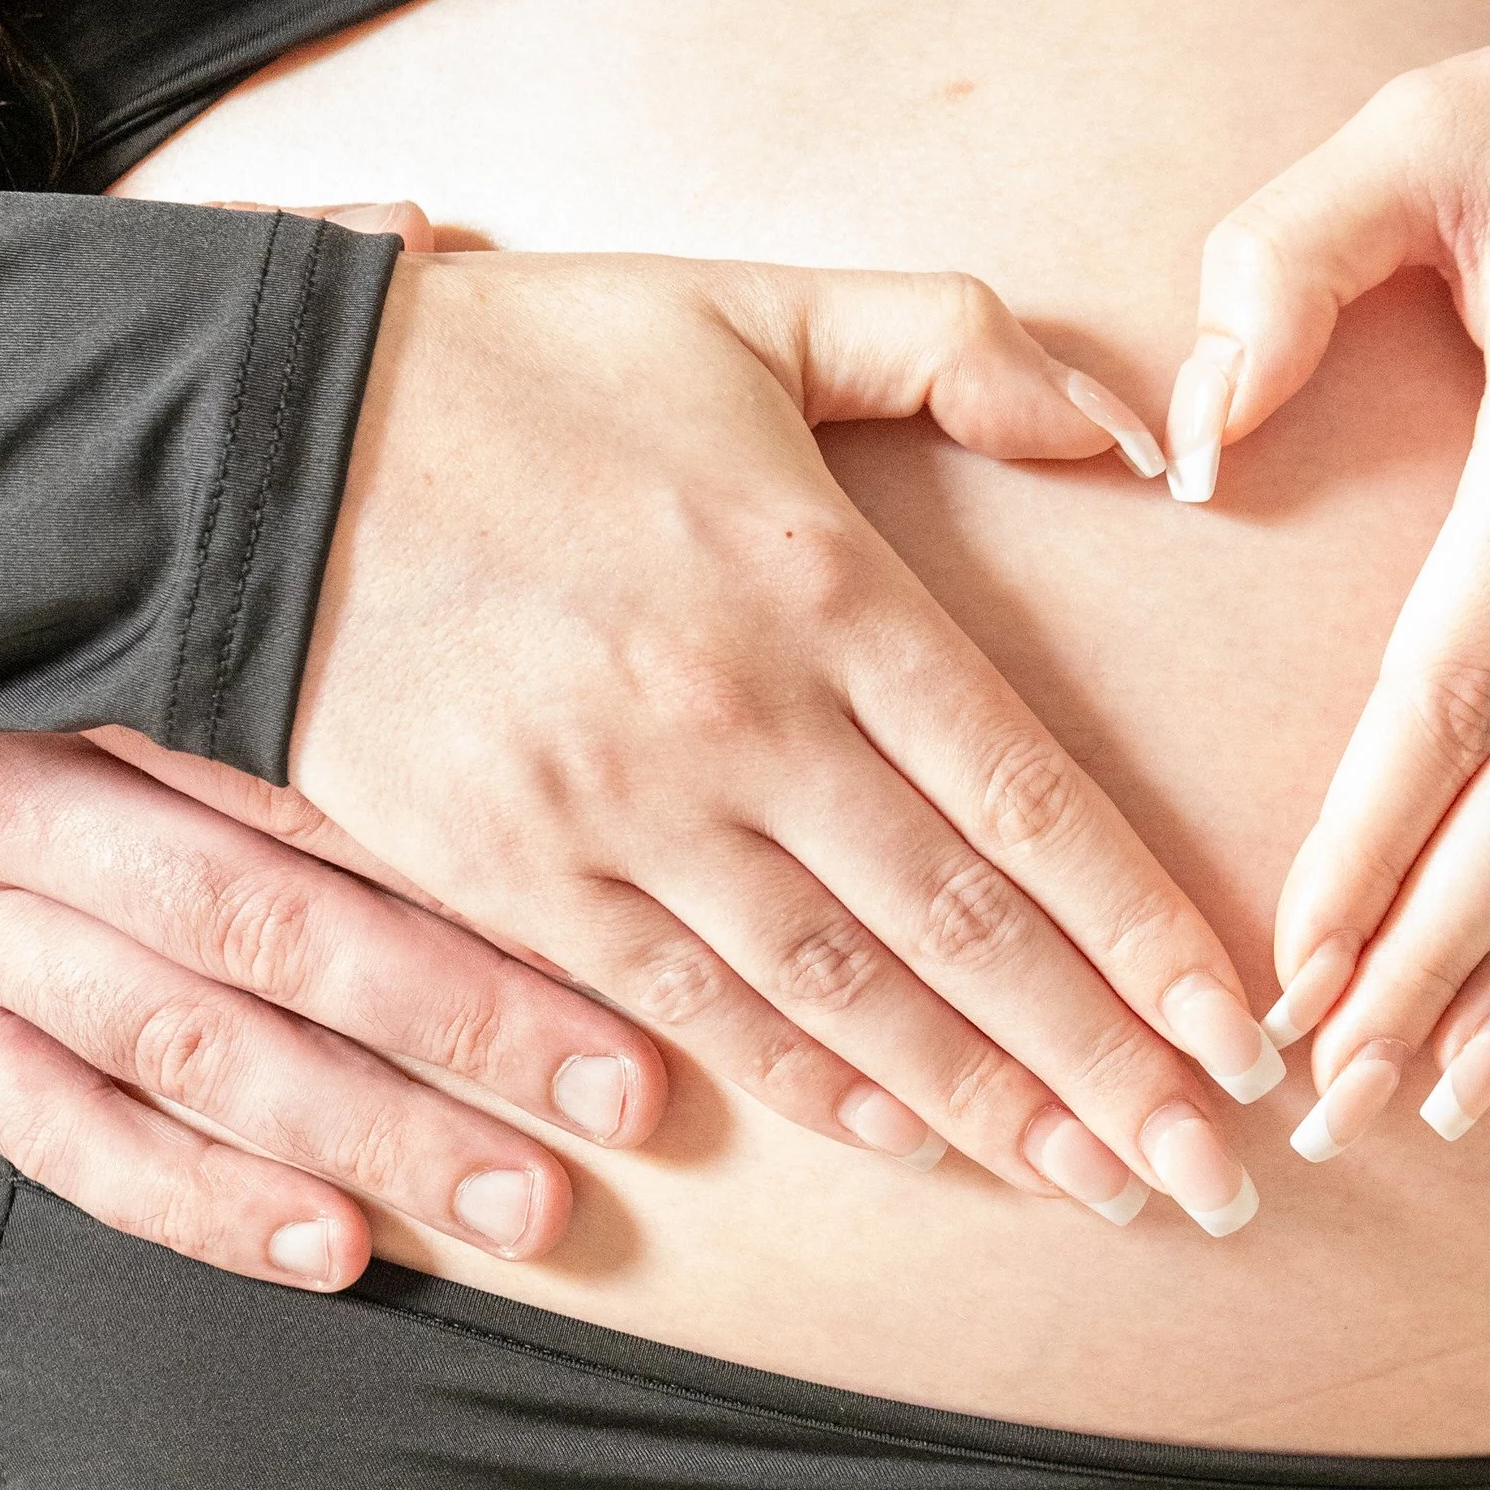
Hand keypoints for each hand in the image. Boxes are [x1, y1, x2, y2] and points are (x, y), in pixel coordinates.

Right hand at [0, 698, 675, 1286]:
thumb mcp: (92, 636)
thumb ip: (268, 686)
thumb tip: (498, 726)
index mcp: (106, 699)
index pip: (322, 786)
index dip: (484, 867)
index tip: (641, 930)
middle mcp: (39, 818)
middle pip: (277, 926)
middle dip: (466, 1021)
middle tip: (624, 1096)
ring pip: (188, 1045)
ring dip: (366, 1132)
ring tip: (520, 1207)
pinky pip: (63, 1135)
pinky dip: (195, 1202)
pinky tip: (324, 1251)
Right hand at [291, 249, 1274, 1232]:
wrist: (250, 448)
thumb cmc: (518, 369)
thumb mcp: (749, 301)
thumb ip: (956, 341)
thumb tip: (1134, 422)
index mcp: (823, 584)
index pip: (1027, 797)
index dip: (1143, 933)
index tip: (1239, 1034)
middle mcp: (745, 719)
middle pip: (962, 931)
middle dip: (1102, 1068)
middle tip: (1213, 1180)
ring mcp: (627, 813)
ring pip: (843, 996)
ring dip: (984, 1106)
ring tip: (1098, 1188)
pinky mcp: (520, 877)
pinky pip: (689, 1008)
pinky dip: (807, 1087)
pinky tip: (910, 1144)